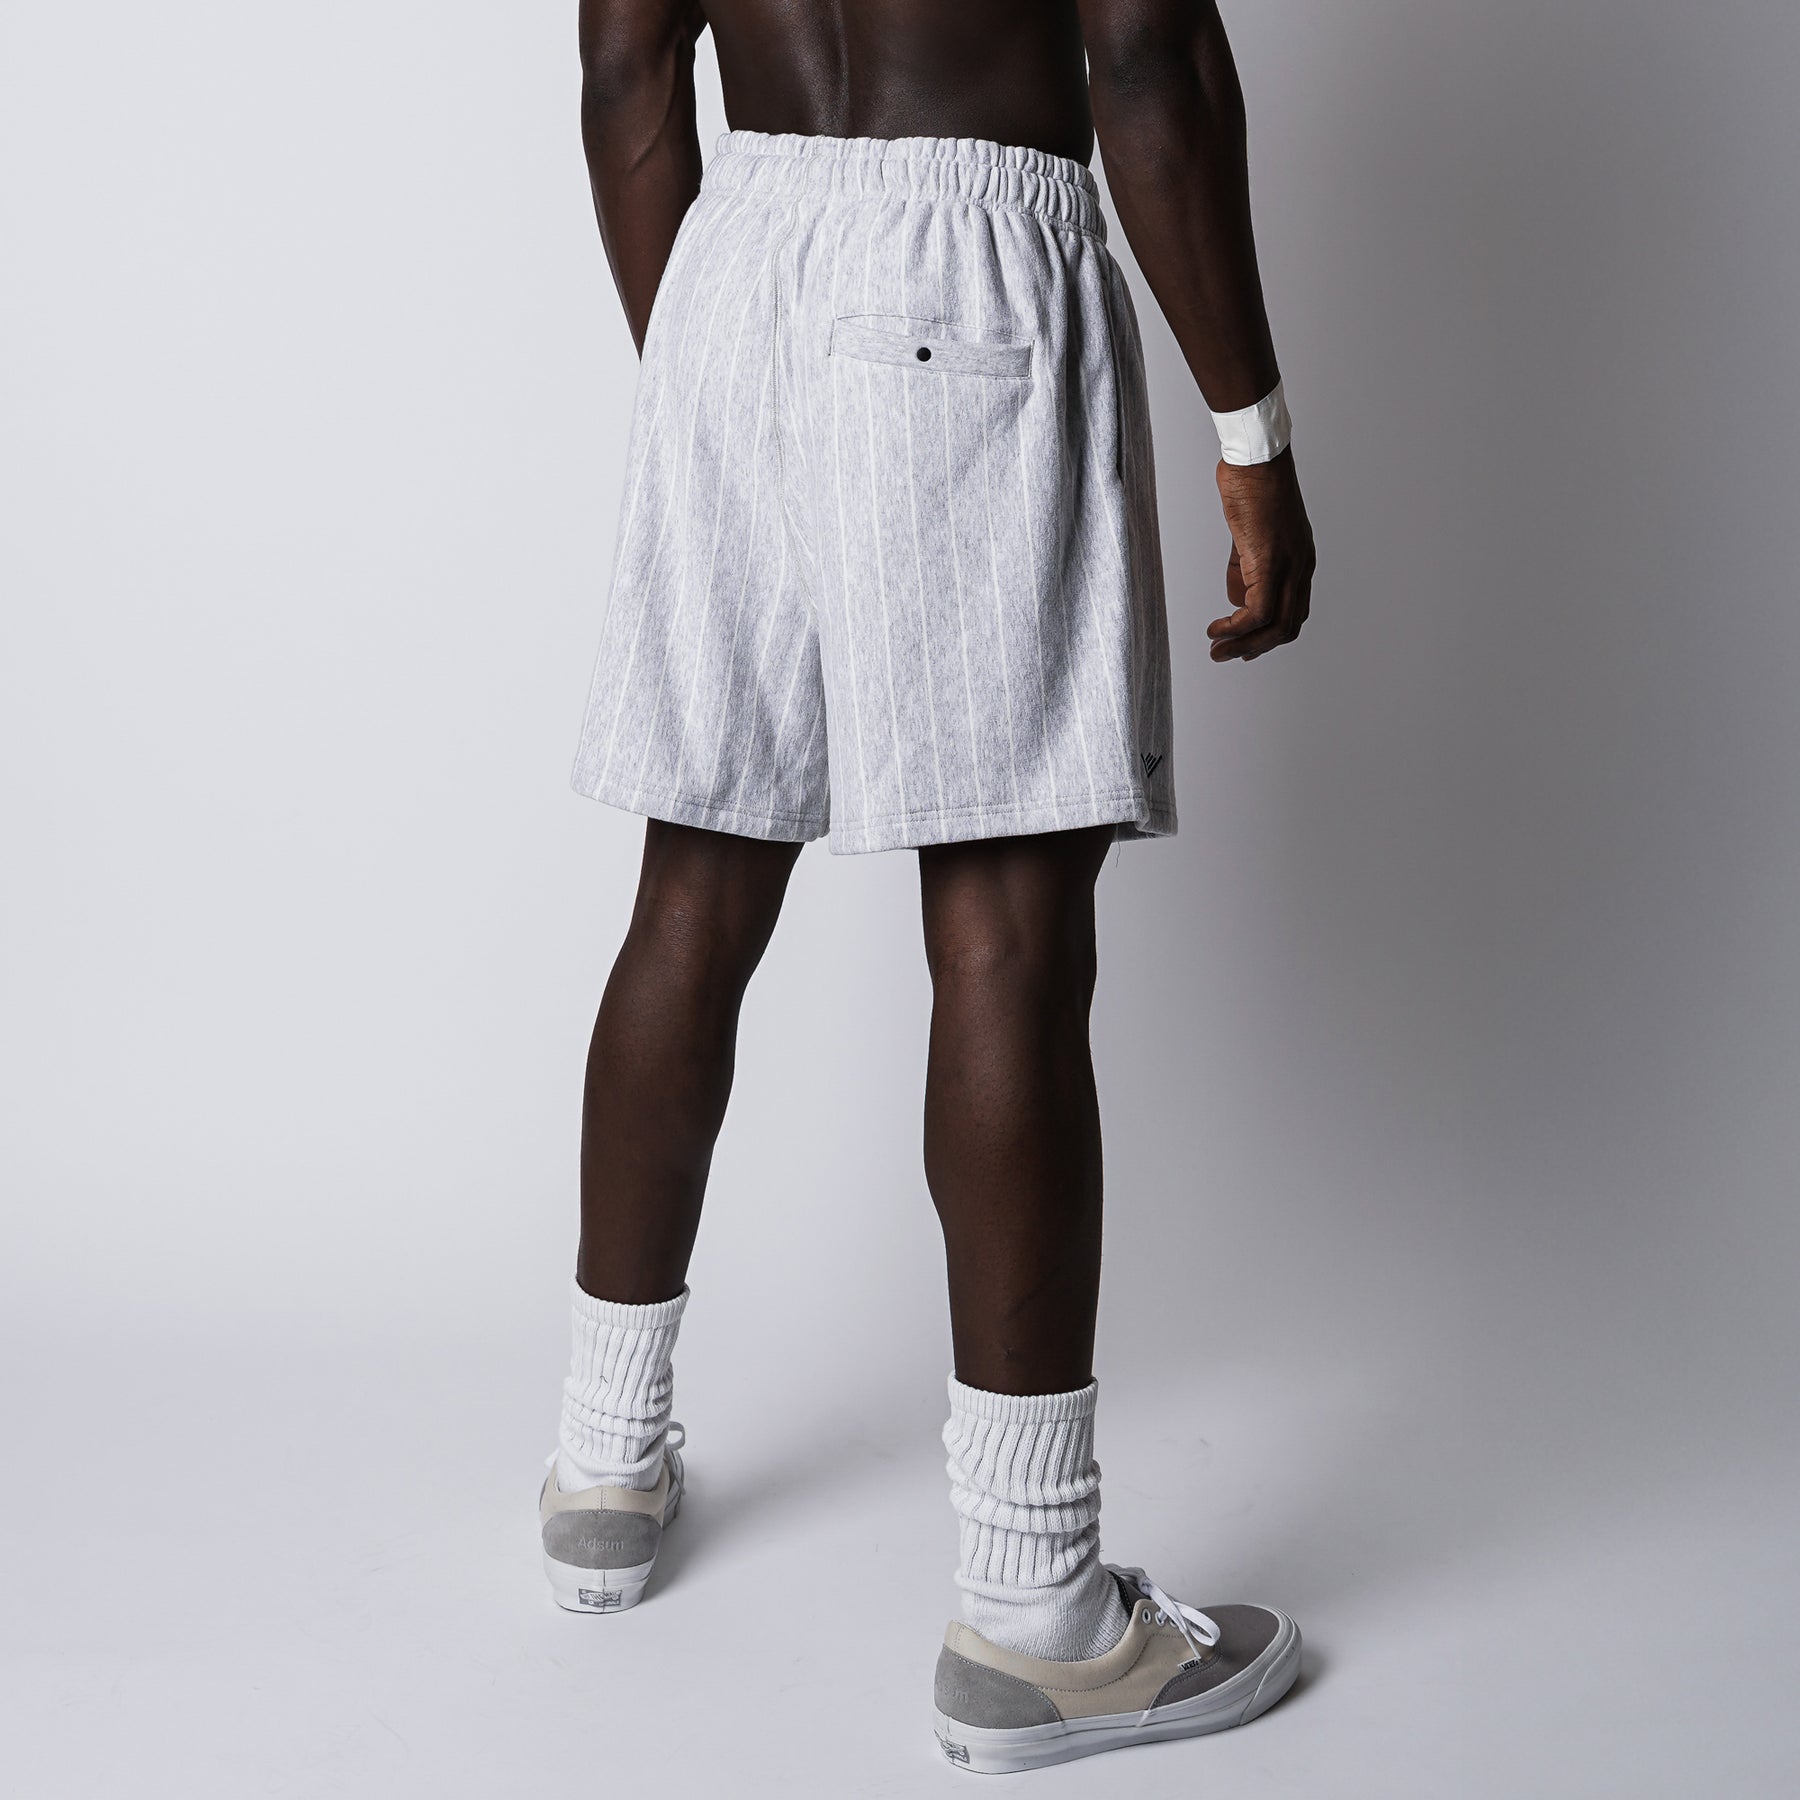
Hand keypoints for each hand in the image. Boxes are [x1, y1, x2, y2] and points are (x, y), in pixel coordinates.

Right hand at [1206, 450, 1315, 662]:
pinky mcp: (1269, 563)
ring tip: (1218, 650)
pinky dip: (1235, 628)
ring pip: (1276, 626)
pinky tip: (1217, 629)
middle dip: (1256, 649)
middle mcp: (1301, 568)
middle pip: (1288, 627)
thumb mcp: (1250, 537)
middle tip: (1228, 655)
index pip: (1294, 611)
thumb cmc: (1251, 486)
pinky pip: (1257, 611)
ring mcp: (1289, 566)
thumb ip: (1246, 570)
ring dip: (1244, 645)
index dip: (1270, 636)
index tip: (1244, 645)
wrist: (1256, 459)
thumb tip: (1238, 600)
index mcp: (1300, 561)